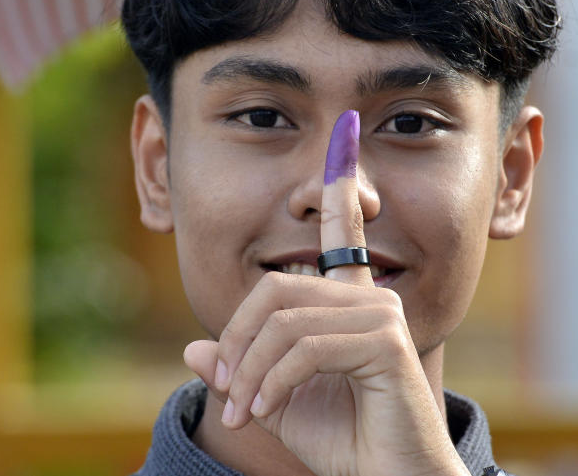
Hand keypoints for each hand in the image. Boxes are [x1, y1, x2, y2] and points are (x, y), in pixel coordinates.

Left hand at [184, 110, 469, 475]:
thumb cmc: (345, 443)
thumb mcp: (276, 403)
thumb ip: (242, 372)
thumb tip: (192, 349)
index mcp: (349, 303)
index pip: (343, 231)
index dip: (340, 185)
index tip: (343, 135)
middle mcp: (368, 297)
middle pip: (275, 288)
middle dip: (237, 339)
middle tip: (226, 387)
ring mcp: (379, 314)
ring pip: (283, 320)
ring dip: (250, 371)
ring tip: (243, 410)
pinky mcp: (385, 340)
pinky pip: (304, 346)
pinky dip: (272, 382)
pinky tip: (263, 412)